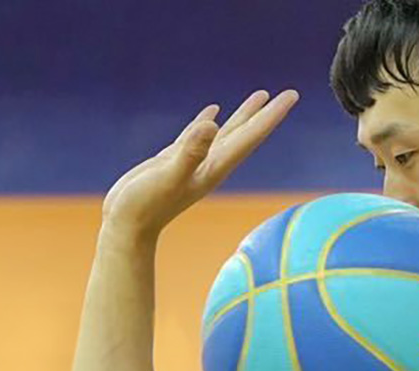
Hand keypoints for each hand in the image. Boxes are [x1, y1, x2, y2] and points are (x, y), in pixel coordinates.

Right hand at [101, 89, 297, 239]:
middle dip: (267, 114)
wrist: (126, 228)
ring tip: (260, 96)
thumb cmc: (144, 206)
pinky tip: (213, 111)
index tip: (292, 95)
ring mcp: (193, 163)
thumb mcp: (168, 175)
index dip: (272, 115)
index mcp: (214, 167)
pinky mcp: (175, 161)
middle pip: (246, 134)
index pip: (250, 136)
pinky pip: (198, 136)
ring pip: (226, 133)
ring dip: (244, 116)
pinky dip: (208, 122)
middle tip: (291, 94)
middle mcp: (209, 165)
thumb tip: (212, 125)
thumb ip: (190, 152)